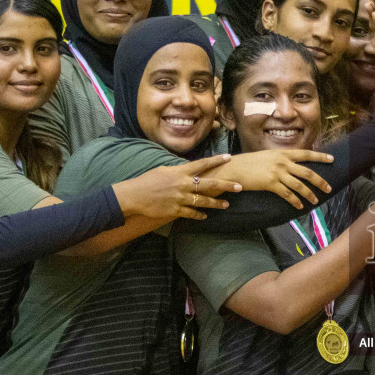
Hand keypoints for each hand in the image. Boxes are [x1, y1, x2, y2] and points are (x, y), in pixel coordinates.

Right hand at [113, 155, 235, 220]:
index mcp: (180, 172)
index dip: (216, 160)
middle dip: (226, 185)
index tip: (229, 157)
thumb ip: (179, 170)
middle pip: (209, 184)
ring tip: (226, 205)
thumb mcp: (164, 170)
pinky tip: (206, 216)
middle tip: (240, 186)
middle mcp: (183, 184)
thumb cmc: (147, 180)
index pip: (202, 164)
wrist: (134, 195)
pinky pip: (192, 213)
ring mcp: (181, 198)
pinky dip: (199, 215)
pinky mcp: (176, 210)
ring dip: (216, 203)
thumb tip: (188, 169)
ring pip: (204, 201)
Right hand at [222, 148, 334, 208]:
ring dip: (309, 194)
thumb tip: (292, 165)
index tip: (332, 159)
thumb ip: (281, 160)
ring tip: (316, 201)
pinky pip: (287, 194)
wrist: (234, 168)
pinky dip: (295, 201)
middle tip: (328, 188)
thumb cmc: (249, 163)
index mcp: (283, 153)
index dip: (320, 157)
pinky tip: (299, 206)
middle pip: (307, 172)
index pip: (306, 154)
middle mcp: (282, 162)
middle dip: (320, 181)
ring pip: (299, 185)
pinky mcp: (271, 183)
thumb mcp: (268, 156)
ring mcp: (277, 172)